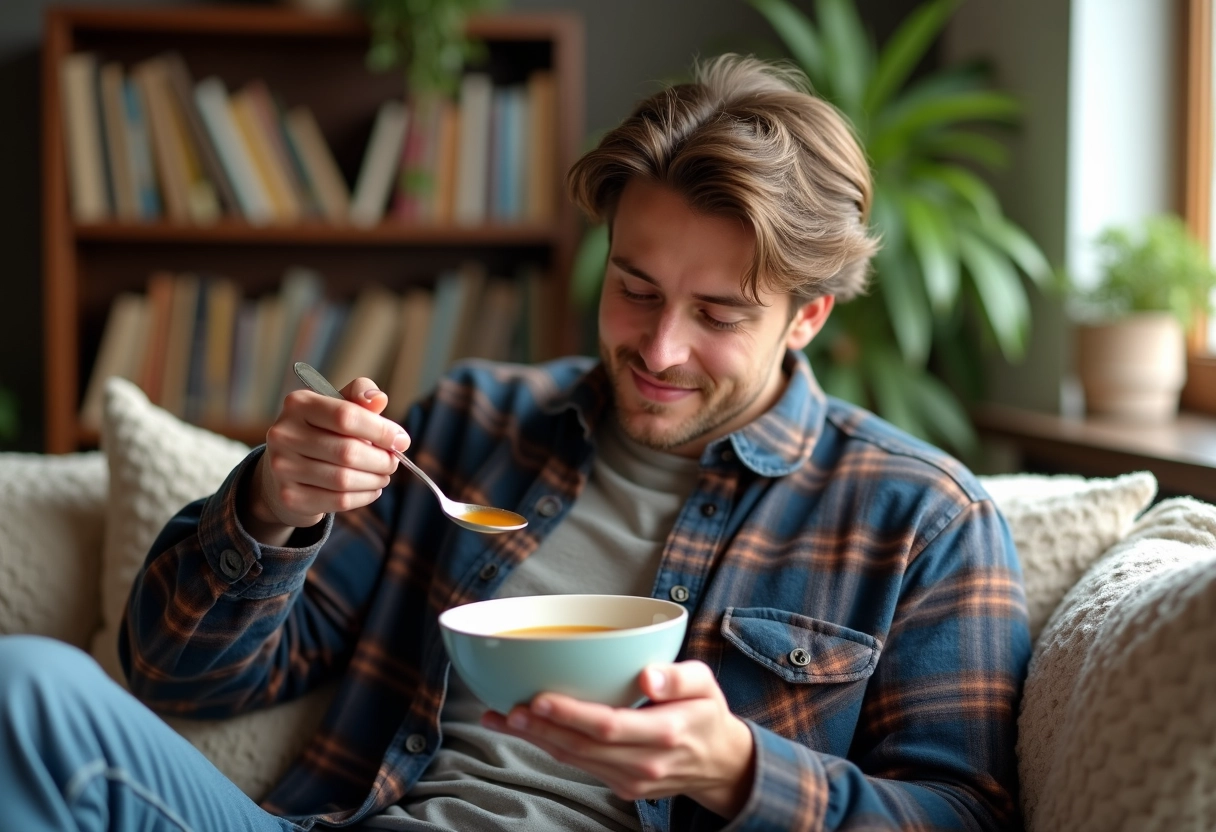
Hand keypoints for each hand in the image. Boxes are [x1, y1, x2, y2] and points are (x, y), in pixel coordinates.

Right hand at [241, 377, 408, 544]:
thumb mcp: (338, 406)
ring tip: (384, 475)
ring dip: (375, 480)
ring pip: (344, 480)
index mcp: (298, 405)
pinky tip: (372, 489)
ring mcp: (283, 468)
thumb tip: (379, 399)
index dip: (380, 430)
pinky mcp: (290, 497)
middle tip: (393, 462)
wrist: (284, 469)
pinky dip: (364, 496)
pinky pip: (338, 501)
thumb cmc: (321, 432)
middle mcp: (284, 434)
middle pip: (348, 452)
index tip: (402, 440)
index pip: (346, 416)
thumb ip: (360, 397)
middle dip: (381, 460)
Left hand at [481, 661, 755, 818]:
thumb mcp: (705, 684)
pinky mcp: (621, 787)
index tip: (539, 699)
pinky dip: (551, 747)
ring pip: (576, 760)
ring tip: (502, 718)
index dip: (571, 715)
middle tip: (507, 710)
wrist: (720, 764)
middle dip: (541, 730)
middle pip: (583, 747)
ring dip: (537, 740)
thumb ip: (679, 677)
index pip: (610, 725)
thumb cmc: (707, 713)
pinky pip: (581, 766)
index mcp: (666, 732)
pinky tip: (527, 730)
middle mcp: (646, 763)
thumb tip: (647, 676)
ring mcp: (632, 780)